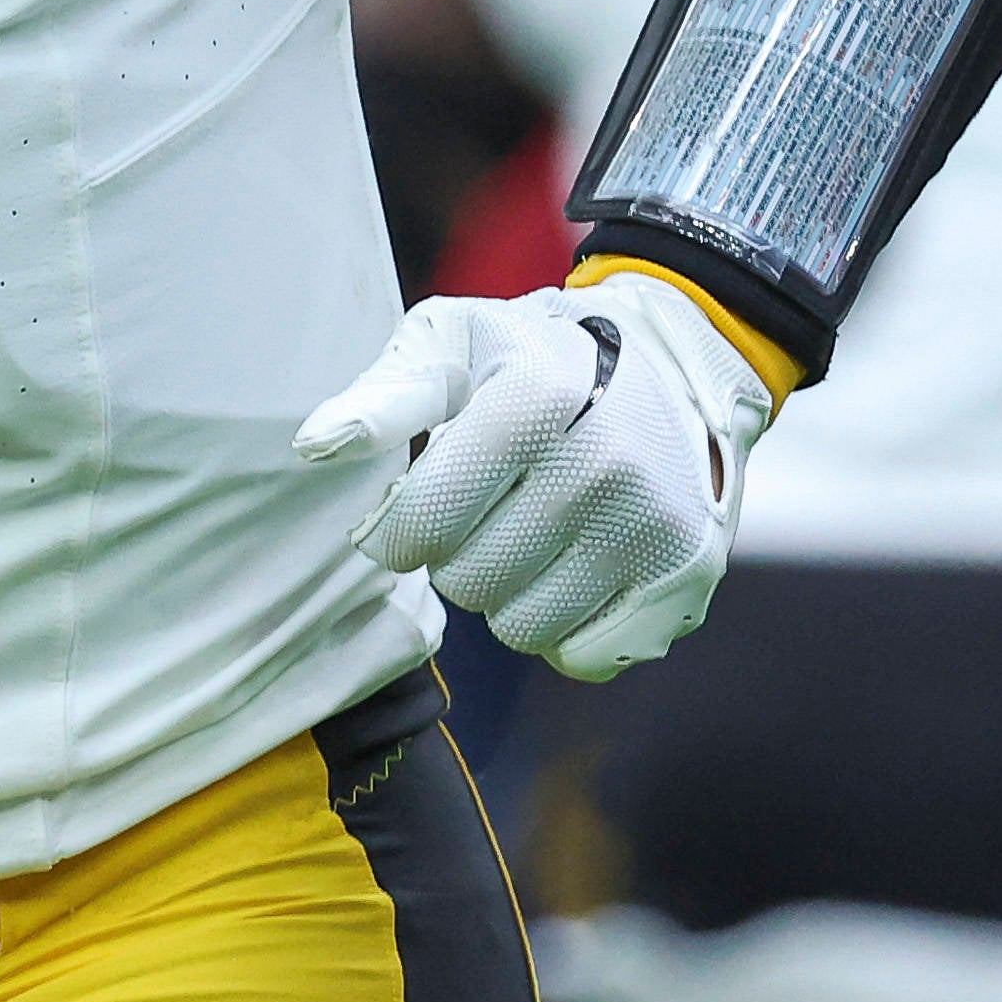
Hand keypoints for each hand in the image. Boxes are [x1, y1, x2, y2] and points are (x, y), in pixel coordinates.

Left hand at [299, 272, 776, 679]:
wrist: (671, 363)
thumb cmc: (534, 357)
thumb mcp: (454, 342)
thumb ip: (385, 394)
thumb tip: (315, 446)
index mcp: (534, 401)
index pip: (422, 520)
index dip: (396, 530)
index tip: (408, 513)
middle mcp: (602, 467)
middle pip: (469, 582)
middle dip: (455, 556)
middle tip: (482, 513)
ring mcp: (653, 527)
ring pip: (523, 630)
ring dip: (507, 594)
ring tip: (527, 535)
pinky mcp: (686, 578)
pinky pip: (583, 658)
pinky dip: (563, 629)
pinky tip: (571, 570)